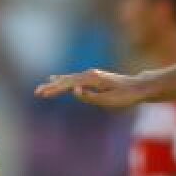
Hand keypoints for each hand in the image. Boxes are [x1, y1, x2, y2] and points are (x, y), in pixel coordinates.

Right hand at [34, 69, 149, 107]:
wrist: (138, 87)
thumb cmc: (126, 95)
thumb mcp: (109, 100)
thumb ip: (90, 96)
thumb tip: (74, 91)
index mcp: (92, 79)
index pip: (69, 84)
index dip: (55, 89)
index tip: (43, 94)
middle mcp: (90, 74)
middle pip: (66, 81)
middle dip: (51, 87)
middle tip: (37, 93)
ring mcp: (91, 75)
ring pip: (68, 79)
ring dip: (54, 84)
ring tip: (42, 88)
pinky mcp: (92, 78)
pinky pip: (73, 79)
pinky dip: (62, 79)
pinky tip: (55, 78)